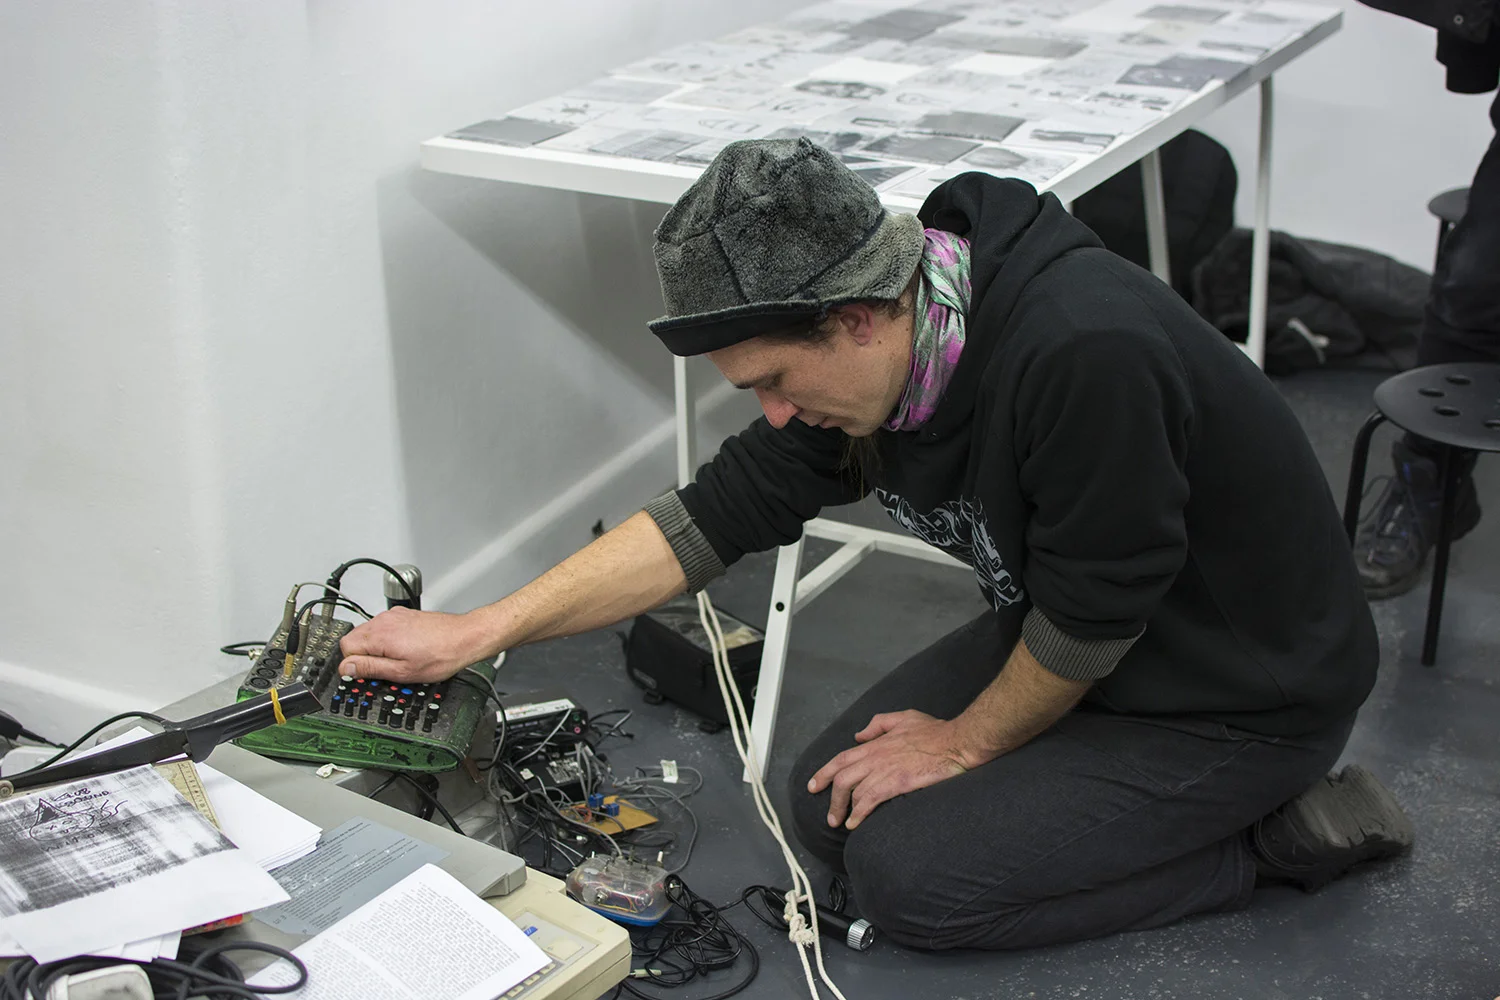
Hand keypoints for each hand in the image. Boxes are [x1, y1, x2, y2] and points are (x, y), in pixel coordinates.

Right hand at [338, 607, 489, 682]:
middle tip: (384, 669)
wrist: (465, 638)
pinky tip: (406, 649)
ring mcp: (394, 616)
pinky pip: (384, 628)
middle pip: (355, 639)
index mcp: (380, 634)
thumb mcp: (402, 672)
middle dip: (364, 656)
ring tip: (398, 659)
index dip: (353, 665)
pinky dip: (388, 640)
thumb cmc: (441, 655)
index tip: (366, 674)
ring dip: (376, 648)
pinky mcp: (404, 615)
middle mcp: (384, 620)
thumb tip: (345, 668)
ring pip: (369, 633)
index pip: (345, 647)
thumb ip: (370, 669)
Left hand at [807, 710, 991, 830]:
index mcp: (876, 743)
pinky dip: (859, 814)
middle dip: (831, 799)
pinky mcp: (897, 783)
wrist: (957, 742)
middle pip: (842, 779)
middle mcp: (875, 757)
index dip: (824, 773)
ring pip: (853, 792)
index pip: (841, 759)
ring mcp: (885, 770)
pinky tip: (856, 824)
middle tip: (829, 817)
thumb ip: (878, 724)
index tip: (814, 786)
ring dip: (844, 811)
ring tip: (842, 824)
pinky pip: (870, 801)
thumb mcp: (903, 717)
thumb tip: (860, 735)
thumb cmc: (935, 731)